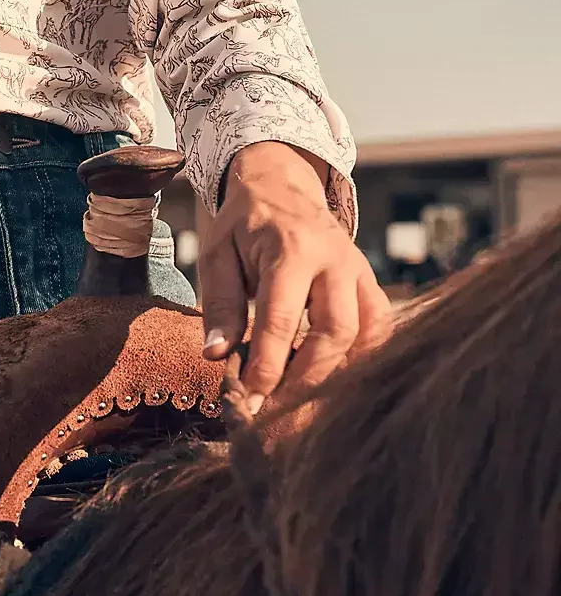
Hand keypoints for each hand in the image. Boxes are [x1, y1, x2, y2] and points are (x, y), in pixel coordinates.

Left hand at [199, 141, 391, 412]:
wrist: (282, 185)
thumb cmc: (244, 225)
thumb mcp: (217, 254)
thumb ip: (219, 304)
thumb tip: (216, 356)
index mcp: (291, 249)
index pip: (281, 318)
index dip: (267, 364)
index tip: (251, 399)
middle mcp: (335, 260)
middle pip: (334, 331)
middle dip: (306, 378)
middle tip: (277, 410)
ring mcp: (360, 272)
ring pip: (365, 334)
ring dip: (337, 374)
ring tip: (303, 405)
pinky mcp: (371, 284)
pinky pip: (379, 329)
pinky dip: (362, 360)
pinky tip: (334, 381)